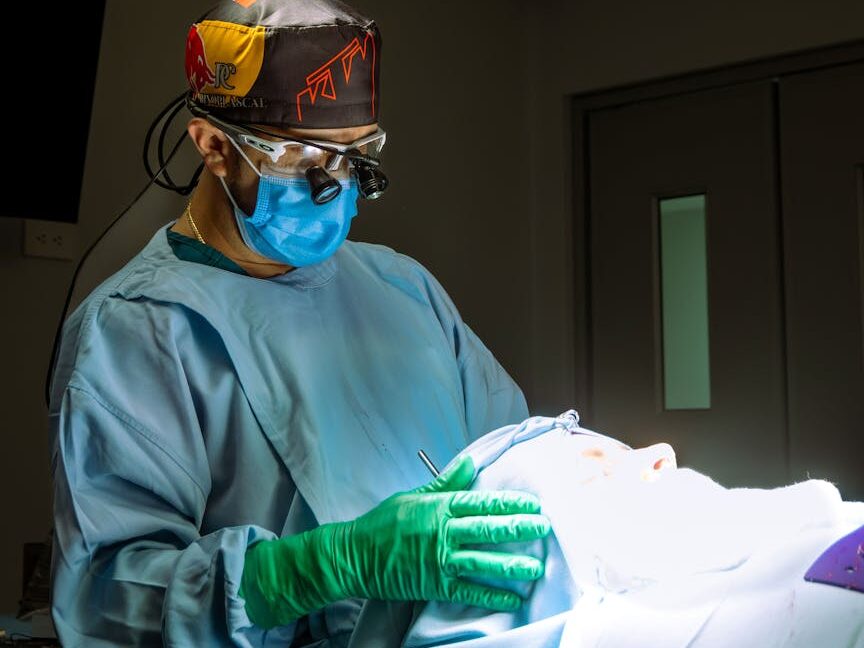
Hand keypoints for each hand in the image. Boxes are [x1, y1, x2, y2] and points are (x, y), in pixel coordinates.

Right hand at [240, 455, 550, 627]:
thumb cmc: (384, 523)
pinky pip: (468, 591)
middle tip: (545, 528)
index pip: (482, 502)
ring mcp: (440, 559)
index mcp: (440, 507)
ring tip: (536, 569)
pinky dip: (490, 596)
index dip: (510, 502)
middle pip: (488, 528)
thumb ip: (445, 483)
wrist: (357, 555)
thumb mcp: (414, 495)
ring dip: (511, 566)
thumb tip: (469, 462)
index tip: (533, 503)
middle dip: (519, 528)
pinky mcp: (435, 584)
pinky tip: (511, 599)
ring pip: (482, 561)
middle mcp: (443, 532)